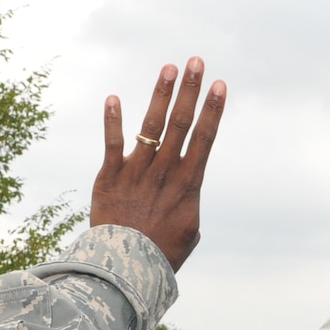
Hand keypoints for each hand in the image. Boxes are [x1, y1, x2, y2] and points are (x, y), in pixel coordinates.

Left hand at [92, 59, 226, 271]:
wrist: (125, 268)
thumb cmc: (161, 254)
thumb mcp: (189, 233)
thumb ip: (190, 207)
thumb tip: (188, 198)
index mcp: (188, 184)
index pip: (204, 138)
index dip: (213, 109)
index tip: (219, 85)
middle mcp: (165, 171)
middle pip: (181, 123)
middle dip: (190, 90)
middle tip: (196, 61)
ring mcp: (137, 171)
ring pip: (151, 125)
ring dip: (161, 94)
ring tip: (169, 68)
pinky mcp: (110, 176)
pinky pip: (112, 143)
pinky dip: (113, 120)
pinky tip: (113, 97)